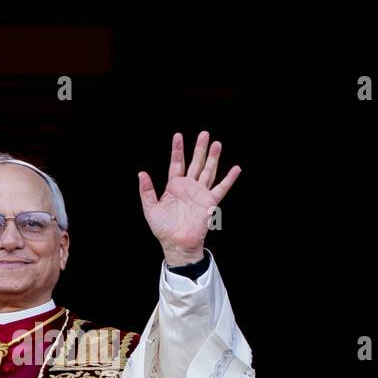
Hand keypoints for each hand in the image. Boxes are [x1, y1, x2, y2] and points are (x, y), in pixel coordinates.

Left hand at [138, 130, 241, 266]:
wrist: (177, 244)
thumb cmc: (163, 229)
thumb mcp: (150, 209)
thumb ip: (147, 191)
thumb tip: (141, 173)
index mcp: (174, 186)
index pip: (177, 163)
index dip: (177, 150)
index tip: (178, 136)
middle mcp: (189, 187)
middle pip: (195, 163)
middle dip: (199, 148)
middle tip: (204, 133)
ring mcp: (200, 193)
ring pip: (208, 171)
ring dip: (213, 158)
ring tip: (217, 143)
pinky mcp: (209, 202)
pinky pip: (221, 188)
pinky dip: (229, 179)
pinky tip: (235, 168)